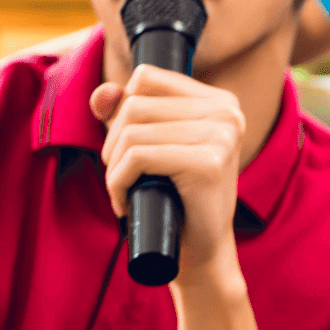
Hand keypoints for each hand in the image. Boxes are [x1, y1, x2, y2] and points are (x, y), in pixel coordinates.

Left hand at [92, 65, 248, 280]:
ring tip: (126, 190)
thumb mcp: (150, 145)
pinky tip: (127, 202)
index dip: (122, 111)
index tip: (130, 148)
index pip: (146, 78)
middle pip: (135, 104)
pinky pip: (136, 157)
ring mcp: (222, 136)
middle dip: (113, 144)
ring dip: (113, 168)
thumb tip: (101, 93)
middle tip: (125, 177)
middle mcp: (227, 112)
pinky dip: (118, 183)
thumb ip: (123, 112)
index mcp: (221, 101)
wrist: (200, 251)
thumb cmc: (174, 197)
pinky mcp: (208, 164)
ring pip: (132, 132)